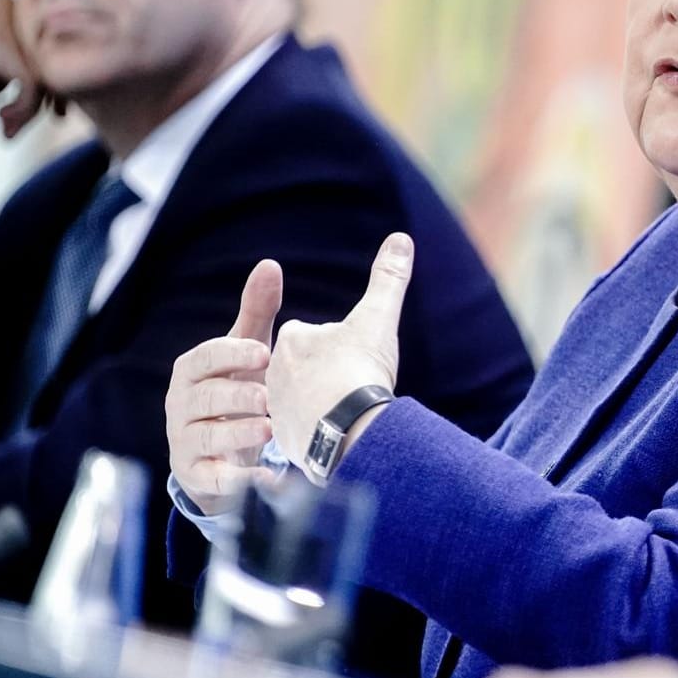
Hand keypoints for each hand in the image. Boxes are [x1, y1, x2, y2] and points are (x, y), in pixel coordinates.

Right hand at [0, 0, 52, 179]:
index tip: (55, 108)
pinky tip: (3, 124)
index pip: (53, 35)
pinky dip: (25, 109)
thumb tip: (92, 48)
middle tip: (50, 120)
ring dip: (38, 105)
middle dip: (54, 91)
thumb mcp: (5, 61)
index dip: (58, 73)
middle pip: (53, 49)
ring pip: (46, 67)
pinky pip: (32, 83)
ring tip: (13, 126)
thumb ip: (38, 49)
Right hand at [166, 260, 281, 515]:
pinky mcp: (198, 476)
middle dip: (236, 397)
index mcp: (192, 370)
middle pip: (205, 398)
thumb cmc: (237, 386)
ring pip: (206, 436)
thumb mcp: (246, 350)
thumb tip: (270, 264)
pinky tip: (270, 479)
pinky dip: (240, 480)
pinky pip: (214, 479)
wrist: (220, 448)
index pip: (206, 358)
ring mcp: (186, 441)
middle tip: (269, 399)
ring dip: (237, 434)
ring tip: (268, 431)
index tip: (265, 354)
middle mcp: (181, 404)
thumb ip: (257, 310)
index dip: (233, 355)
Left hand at [266, 233, 411, 478]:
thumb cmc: (360, 370)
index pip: (312, 335)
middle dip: (326, 377)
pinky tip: (340, 437)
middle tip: (353, 386)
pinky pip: (302, 433)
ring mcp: (277, 409)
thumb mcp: (378, 318)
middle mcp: (275, 372)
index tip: (356, 359)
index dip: (339, 346)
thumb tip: (401, 238)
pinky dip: (319, 435)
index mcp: (293, 339)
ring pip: (303, 402)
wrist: (349, 429)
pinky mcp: (284, 440)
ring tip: (347, 414)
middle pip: (307, 369)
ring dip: (321, 407)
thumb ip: (388, 278)